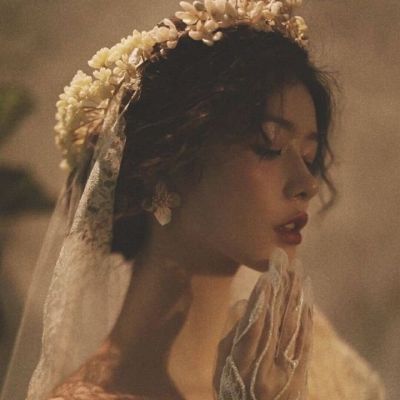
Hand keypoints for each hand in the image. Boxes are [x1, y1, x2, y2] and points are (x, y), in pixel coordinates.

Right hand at [213, 248, 312, 399]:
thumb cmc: (234, 392)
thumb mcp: (222, 368)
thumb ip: (231, 335)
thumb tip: (243, 303)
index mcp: (244, 365)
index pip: (254, 326)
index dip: (261, 299)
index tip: (267, 275)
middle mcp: (267, 367)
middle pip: (276, 321)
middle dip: (281, 288)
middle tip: (285, 262)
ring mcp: (287, 371)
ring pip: (293, 327)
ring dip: (296, 295)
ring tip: (298, 270)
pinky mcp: (301, 374)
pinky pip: (306, 341)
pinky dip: (307, 316)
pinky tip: (308, 297)